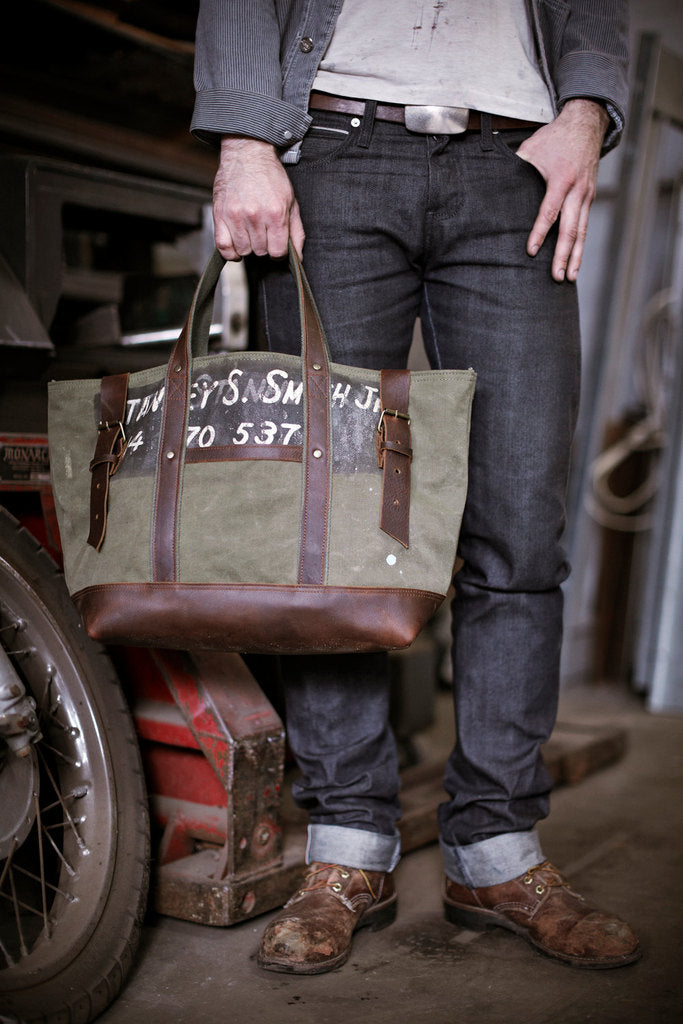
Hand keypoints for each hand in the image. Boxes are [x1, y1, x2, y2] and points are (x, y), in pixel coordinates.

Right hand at [212, 136, 305, 260]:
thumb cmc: (270, 177)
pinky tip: (237, 245)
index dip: (278, 251)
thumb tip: (298, 257)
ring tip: (250, 232)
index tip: (276, 243)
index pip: (277, 252)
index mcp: (275, 214)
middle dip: (264, 245)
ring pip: (243, 250)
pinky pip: (223, 246)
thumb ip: (296, 231)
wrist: (248, 153)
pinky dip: (230, 251)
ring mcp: (236, 216)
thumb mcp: (291, 202)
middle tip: (263, 231)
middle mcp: (255, 216)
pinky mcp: (220, 214)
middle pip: (260, 251)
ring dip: (248, 245)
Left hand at [517, 99, 608, 281]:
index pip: (549, 211)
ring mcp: (586, 196)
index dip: (539, 232)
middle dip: (563, 255)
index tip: (530, 251)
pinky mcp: (589, 198)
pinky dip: (580, 246)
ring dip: (575, 256)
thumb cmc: (554, 138)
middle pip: (570, 229)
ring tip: (569, 278)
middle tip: (556, 276)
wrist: (585, 124)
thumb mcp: (532, 148)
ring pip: (581, 231)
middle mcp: (577, 190)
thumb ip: (517, 169)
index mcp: (561, 179)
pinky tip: (574, 262)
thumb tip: (494, 188)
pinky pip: (584, 226)